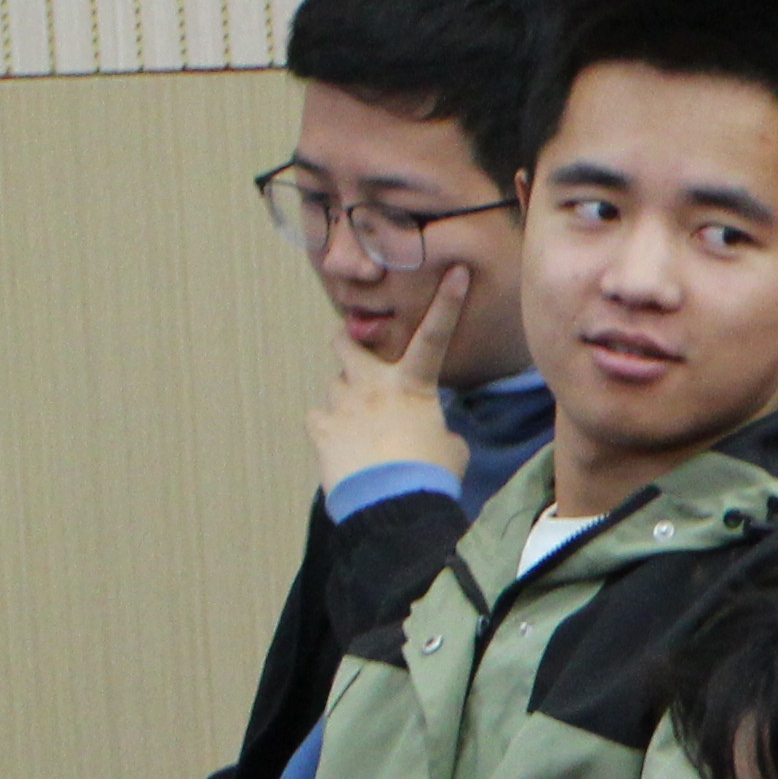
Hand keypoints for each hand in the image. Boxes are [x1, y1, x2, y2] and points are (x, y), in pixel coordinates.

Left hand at [310, 260, 472, 493]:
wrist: (392, 504)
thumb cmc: (429, 475)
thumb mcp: (449, 448)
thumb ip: (436, 429)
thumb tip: (431, 433)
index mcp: (412, 386)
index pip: (435, 336)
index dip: (448, 303)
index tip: (457, 274)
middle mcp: (373, 386)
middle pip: (347, 344)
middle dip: (348, 342)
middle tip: (355, 352)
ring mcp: (342, 405)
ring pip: (336, 385)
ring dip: (346, 398)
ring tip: (360, 427)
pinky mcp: (322, 428)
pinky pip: (320, 418)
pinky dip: (329, 427)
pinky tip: (342, 444)